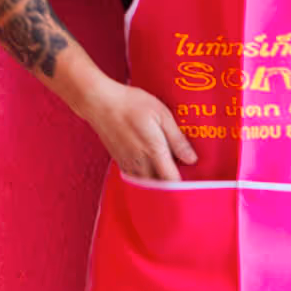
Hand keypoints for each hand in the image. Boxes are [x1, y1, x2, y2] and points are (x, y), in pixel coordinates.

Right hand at [73, 77, 199, 181]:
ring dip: (156, 183)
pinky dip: (143, 178)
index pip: (171, 181)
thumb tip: (191, 159)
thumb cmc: (131, 103)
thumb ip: (177, 139)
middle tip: (180, 176)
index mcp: (154, 152)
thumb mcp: (162, 115)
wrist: (99, 102)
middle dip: (170, 186)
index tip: (191, 181)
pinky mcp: (119, 161)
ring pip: (145, 185)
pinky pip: (134, 178)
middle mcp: (140, 162)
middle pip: (158, 187)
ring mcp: (127, 163)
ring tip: (165, 172)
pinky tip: (149, 167)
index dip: (182, 186)